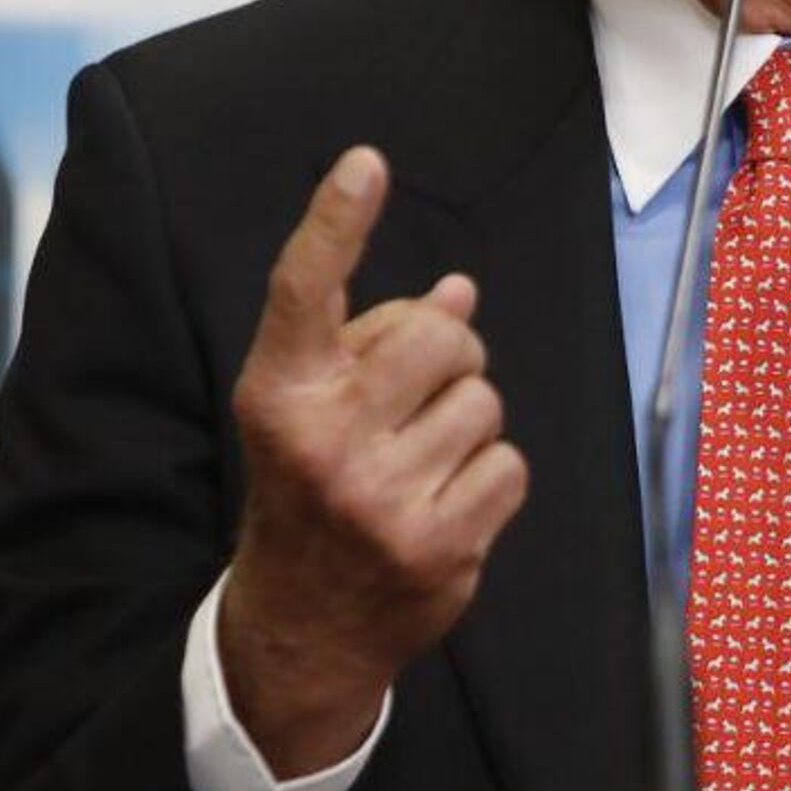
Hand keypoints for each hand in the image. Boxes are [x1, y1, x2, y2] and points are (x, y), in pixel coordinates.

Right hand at [219, 146, 528, 777]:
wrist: (299, 628)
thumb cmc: (314, 487)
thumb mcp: (319, 408)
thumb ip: (377, 340)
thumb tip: (461, 291)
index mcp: (280, 393)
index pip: (304, 290)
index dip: (336, 220)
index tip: (366, 163)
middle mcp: (322, 440)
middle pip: (440, 336)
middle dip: (448, 355)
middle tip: (415, 400)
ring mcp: (379, 497)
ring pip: (483, 400)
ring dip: (467, 423)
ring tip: (422, 462)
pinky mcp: (436, 545)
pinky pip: (510, 463)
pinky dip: (491, 478)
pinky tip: (447, 504)